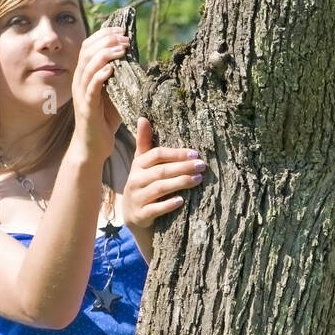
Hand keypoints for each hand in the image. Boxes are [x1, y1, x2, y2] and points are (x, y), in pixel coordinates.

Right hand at [71, 27, 128, 159]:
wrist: (93, 146)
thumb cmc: (105, 120)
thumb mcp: (116, 94)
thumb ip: (123, 78)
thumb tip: (141, 62)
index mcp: (85, 75)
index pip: (89, 46)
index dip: (103, 35)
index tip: (121, 30)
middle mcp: (79, 81)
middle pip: (87, 51)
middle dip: (106, 40)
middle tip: (125, 38)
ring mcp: (81, 93)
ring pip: (88, 66)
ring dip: (105, 55)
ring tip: (121, 49)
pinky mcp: (86, 107)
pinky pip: (91, 87)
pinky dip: (101, 75)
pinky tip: (112, 69)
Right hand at [121, 117, 203, 240]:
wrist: (132, 217)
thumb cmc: (142, 185)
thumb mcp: (142, 164)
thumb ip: (144, 143)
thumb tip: (143, 118)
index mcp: (138, 165)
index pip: (156, 155)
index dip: (176, 154)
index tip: (195, 153)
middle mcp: (135, 180)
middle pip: (161, 171)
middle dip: (183, 167)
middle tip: (202, 165)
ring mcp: (137, 198)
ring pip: (159, 188)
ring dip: (179, 183)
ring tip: (198, 179)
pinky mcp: (140, 215)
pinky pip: (155, 209)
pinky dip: (167, 205)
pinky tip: (181, 201)